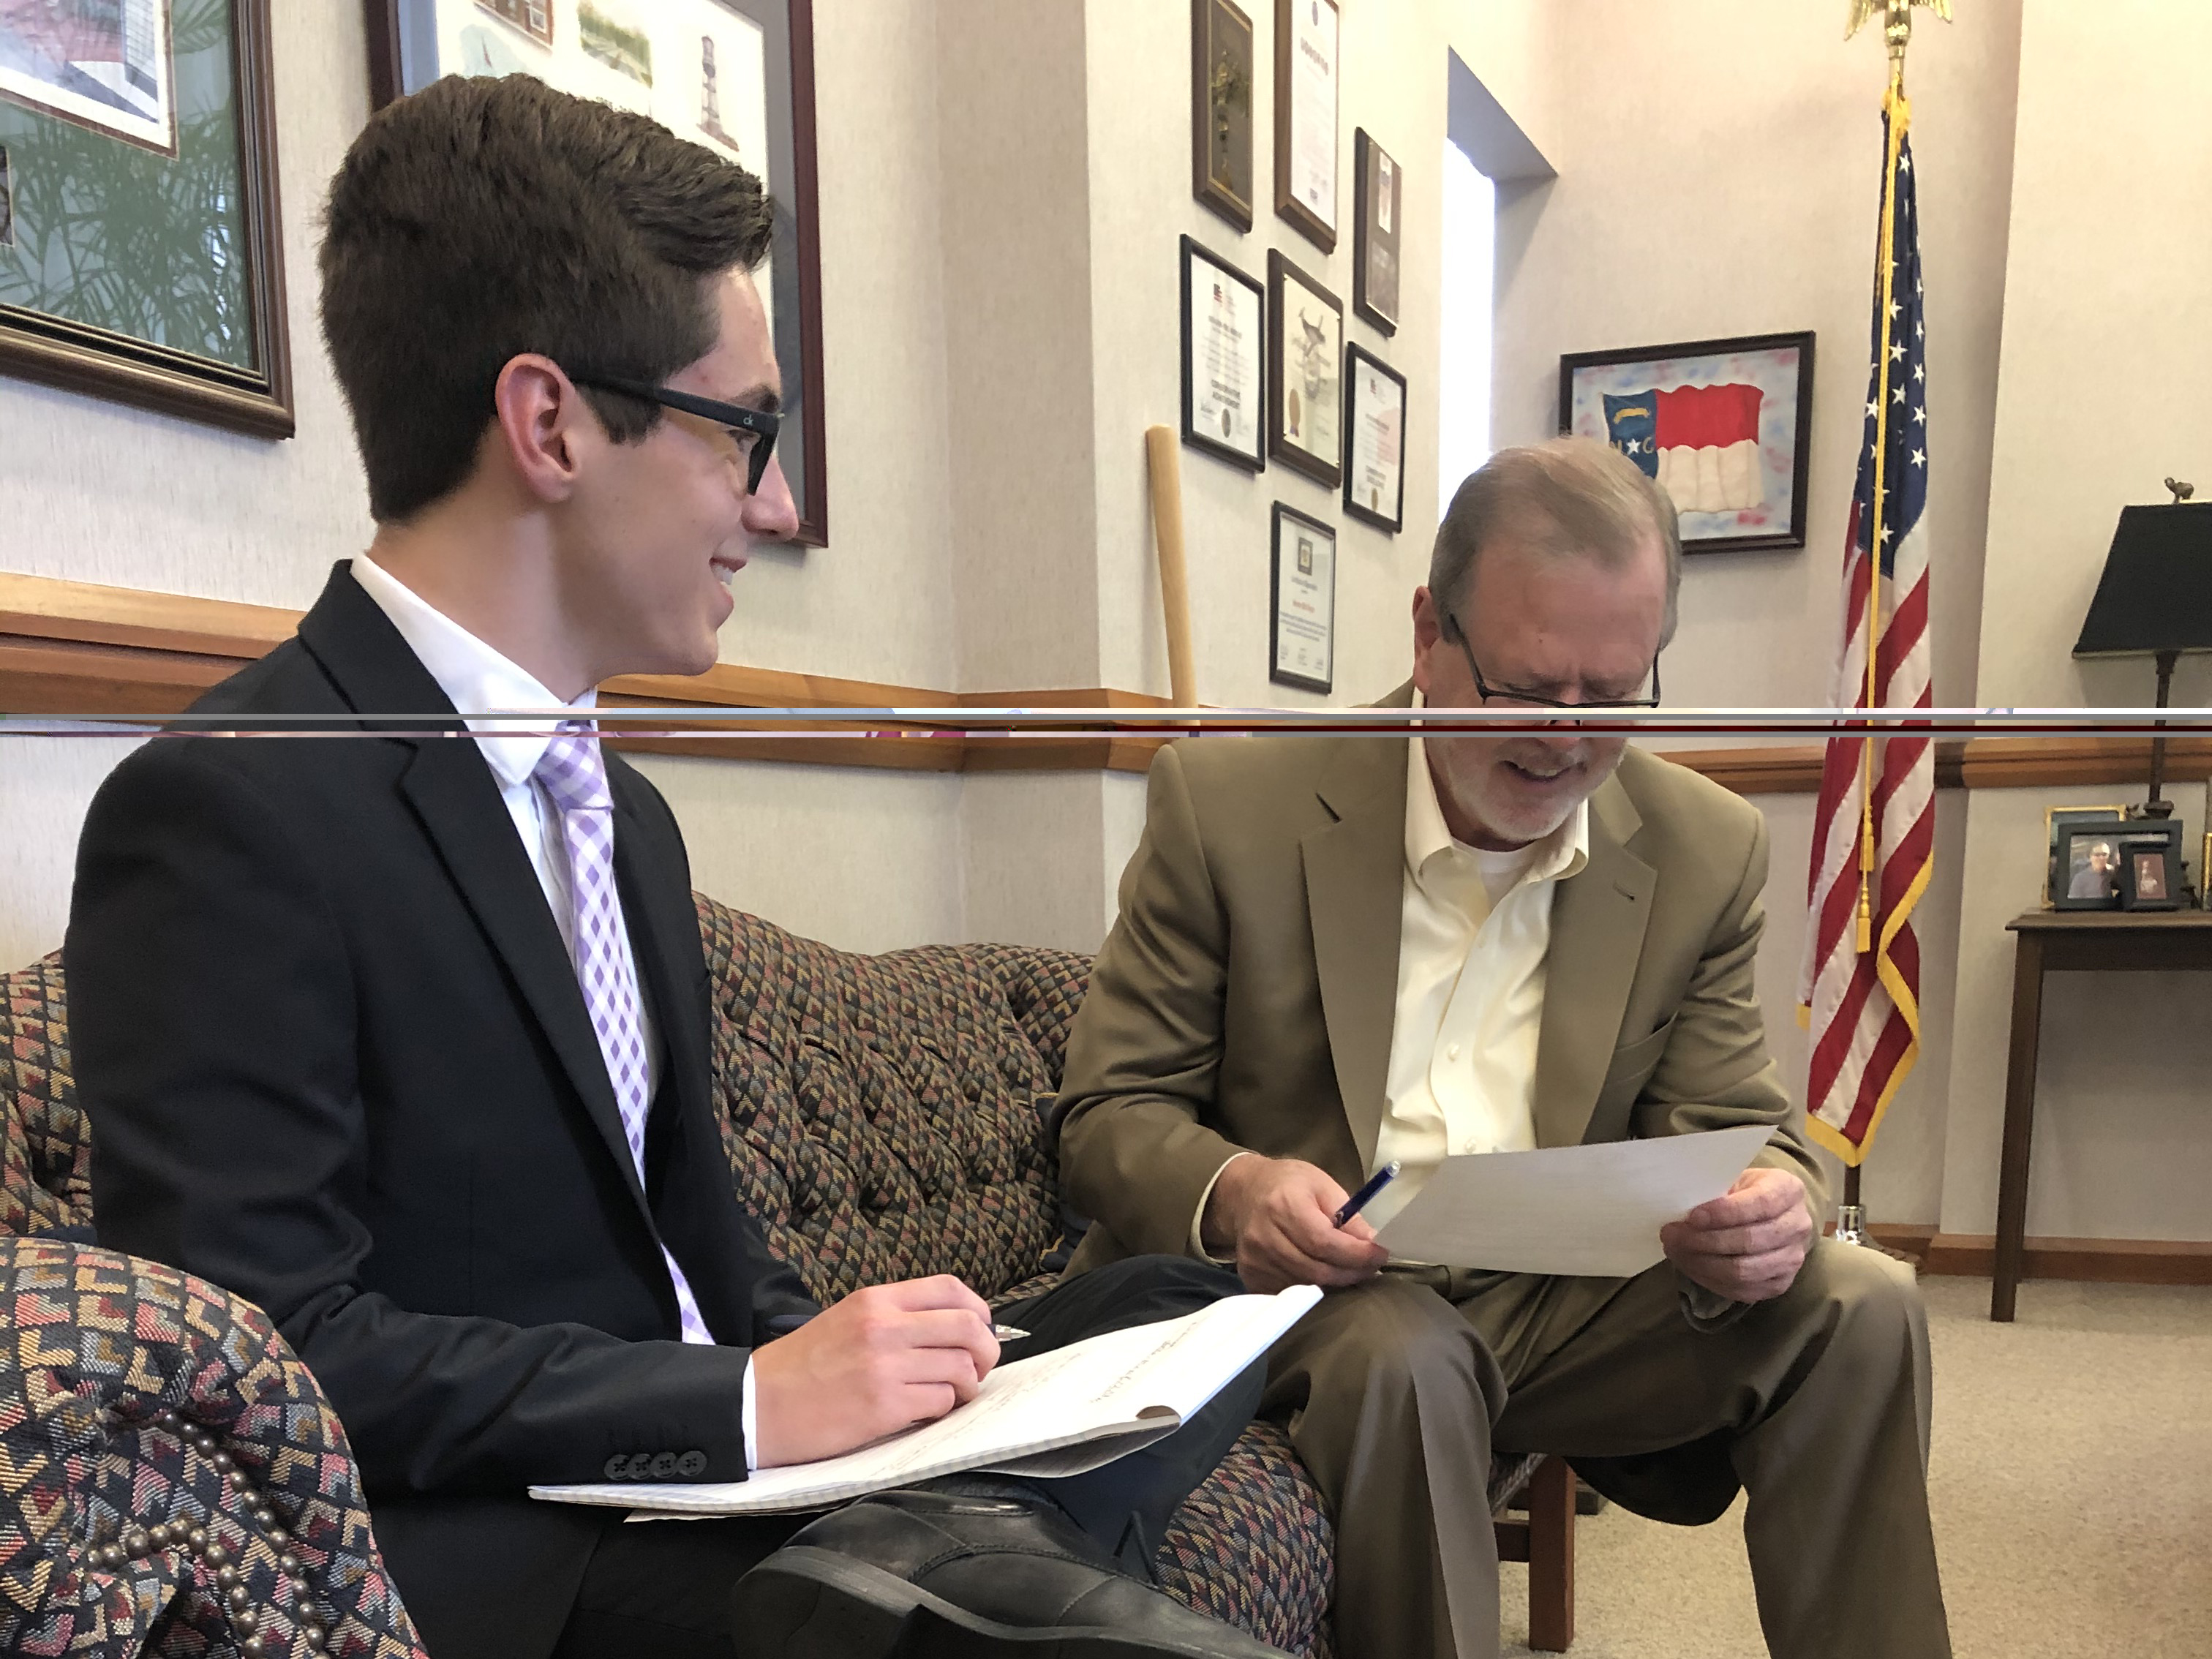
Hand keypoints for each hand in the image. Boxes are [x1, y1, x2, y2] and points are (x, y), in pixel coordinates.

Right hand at [749, 1275, 998, 1467]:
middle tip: (978, 1368)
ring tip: (950, 1394)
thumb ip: (895, 1318)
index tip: (980, 1329)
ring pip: (961, 1368)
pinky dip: (942, 1409)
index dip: (977, 1311)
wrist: (757, 1405)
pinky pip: (940, 1402)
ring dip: (966, 1386)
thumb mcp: (847, 1319)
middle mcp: (884, 1327)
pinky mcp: (884, 1407)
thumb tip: (952, 1329)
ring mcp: (885, 1367)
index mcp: (875, 1301)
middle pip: (967, 1327)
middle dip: (986, 1350)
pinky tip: (924, 1412)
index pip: (950, 1289)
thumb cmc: (801, 1368)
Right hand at [1202, 1156, 1389, 1292]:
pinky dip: (1312, 1287)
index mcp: (1284, 1205)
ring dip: (1335, 1283)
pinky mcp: (1250, 1277)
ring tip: (1350, 1270)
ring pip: (1305, 1286)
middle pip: (1316, 1270)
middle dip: (1351, 1272)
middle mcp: (1264, 1236)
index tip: (1379, 1255)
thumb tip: (1372, 1243)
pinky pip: (1290, 1293)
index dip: (1355, 1254)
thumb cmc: (1287, 1184)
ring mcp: (1255, 1260)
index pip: (1324, 1242)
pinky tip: (1323, 1274)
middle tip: (1371, 1267)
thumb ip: (1348, 1214)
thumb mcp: (1322, 1185)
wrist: (1244, 1193)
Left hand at [1660, 1167, 1812, 1302]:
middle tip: (1671, 1235)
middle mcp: (1798, 1225)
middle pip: (1750, 1241)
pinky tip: (1690, 1266)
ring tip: (1676, 1251)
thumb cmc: (1744, 1191)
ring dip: (1702, 1263)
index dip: (1724, 1213)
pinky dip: (1710, 1280)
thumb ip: (1716, 1190)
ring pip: (1744, 1271)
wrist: (1771, 1215)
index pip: (1760, 1204)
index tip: (1693, 1216)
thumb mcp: (1733, 1177)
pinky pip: (1743, 1290)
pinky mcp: (1781, 1283)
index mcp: (1789, 1190)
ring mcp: (1793, 1258)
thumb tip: (1682, 1210)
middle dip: (1704, 1240)